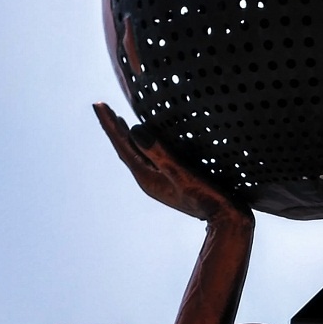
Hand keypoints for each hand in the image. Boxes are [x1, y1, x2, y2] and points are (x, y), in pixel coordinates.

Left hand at [94, 103, 248, 221]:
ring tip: (118, 121)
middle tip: (101, 106)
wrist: (224, 219)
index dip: (109, 124)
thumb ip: (159, 153)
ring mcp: (159, 181)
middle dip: (113, 127)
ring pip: (136, 153)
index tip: (98, 104)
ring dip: (125, 135)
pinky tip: (148, 140)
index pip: (122, 145)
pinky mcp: (171, 180)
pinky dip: (142, 144)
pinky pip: (148, 157)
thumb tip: (135, 131)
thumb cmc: (205, 197)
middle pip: (125, 148)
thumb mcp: (181, 173)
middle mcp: (149, 179)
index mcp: (147, 177)